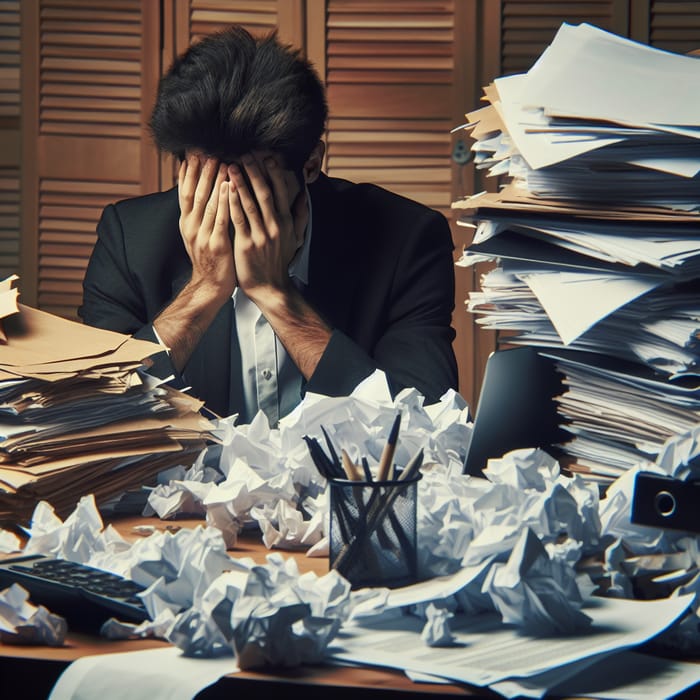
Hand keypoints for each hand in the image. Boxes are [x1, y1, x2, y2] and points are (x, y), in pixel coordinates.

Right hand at [178, 154, 235, 303]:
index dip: (188, 171)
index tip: (193, 151)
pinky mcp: (216, 245)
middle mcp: (191, 227)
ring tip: (220, 160)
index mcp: (186, 223)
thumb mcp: (199, 234)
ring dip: (213, 180)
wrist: (210, 288)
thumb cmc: (211, 260)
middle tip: (207, 149)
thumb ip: (199, 214)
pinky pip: (220, 218)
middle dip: (200, 170)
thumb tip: (202, 190)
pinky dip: (224, 201)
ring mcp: (202, 236)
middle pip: (194, 192)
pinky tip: (229, 186)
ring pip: (207, 202)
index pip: (184, 191)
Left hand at [227, 154, 308, 303]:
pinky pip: (238, 218)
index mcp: (286, 222)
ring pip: (250, 203)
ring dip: (240, 182)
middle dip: (255, 172)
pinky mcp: (246, 244)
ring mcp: (261, 235)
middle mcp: (275, 226)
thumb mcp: (295, 239)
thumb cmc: (279, 262)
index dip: (274, 173)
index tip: (267, 157)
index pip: (281, 192)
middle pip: (265, 193)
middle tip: (245, 154)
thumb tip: (304, 196)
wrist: (270, 288)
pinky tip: (225, 189)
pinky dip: (232, 202)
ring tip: (230, 165)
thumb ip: (299, 216)